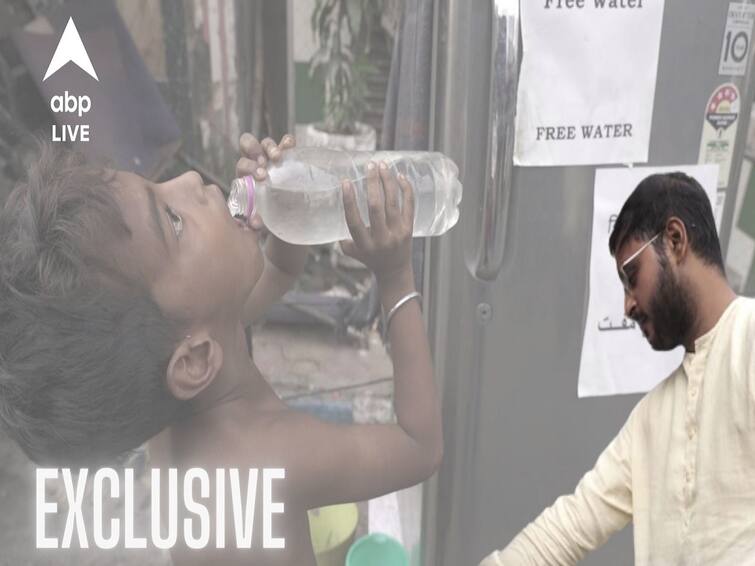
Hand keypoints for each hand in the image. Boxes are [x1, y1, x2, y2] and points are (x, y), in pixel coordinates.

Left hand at [236, 133, 295, 229]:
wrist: (286, 212)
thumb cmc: (270, 213)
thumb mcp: (262, 216)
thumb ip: (258, 218)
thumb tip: (257, 223)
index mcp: (247, 176)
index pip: (243, 164)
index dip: (249, 167)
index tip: (260, 177)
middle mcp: (257, 162)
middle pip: (249, 145)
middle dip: (254, 151)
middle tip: (265, 164)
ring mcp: (271, 157)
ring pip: (265, 142)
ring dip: (270, 147)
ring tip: (277, 157)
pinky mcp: (288, 155)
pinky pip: (285, 143)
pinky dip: (287, 142)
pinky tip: (290, 145)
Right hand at [340, 161, 414, 283]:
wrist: (394, 272)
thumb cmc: (369, 258)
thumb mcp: (351, 251)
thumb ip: (342, 234)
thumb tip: (333, 210)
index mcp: (364, 245)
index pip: (354, 221)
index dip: (349, 201)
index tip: (345, 182)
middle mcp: (381, 239)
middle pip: (375, 208)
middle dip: (372, 184)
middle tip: (369, 165)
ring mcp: (397, 233)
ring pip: (392, 203)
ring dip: (387, 181)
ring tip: (382, 165)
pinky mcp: (409, 228)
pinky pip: (409, 205)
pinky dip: (406, 189)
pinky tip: (400, 176)